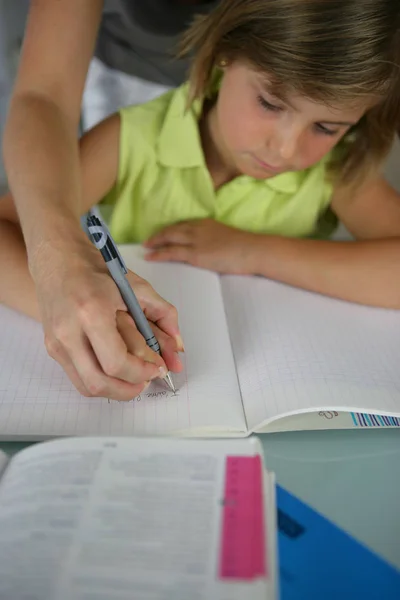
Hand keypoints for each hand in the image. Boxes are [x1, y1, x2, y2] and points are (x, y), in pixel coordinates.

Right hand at [31, 236, 183, 400]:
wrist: (59, 260)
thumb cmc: (98, 270)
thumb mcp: (137, 286)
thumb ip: (163, 315)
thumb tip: (178, 348)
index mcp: (91, 311)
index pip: (116, 362)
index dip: (141, 373)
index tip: (157, 369)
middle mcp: (69, 330)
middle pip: (100, 382)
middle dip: (130, 389)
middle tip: (147, 381)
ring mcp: (57, 342)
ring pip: (87, 387)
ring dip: (115, 391)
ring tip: (134, 380)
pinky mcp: (52, 347)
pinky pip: (77, 378)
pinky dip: (101, 382)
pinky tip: (117, 373)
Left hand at [144, 219, 257, 273]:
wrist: (253, 250)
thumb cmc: (246, 249)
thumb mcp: (227, 239)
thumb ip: (216, 241)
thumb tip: (212, 249)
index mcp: (207, 223)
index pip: (184, 224)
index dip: (171, 229)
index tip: (163, 233)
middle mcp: (198, 228)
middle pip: (172, 229)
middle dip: (159, 234)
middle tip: (148, 240)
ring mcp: (196, 240)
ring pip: (169, 238)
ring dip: (155, 242)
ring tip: (146, 247)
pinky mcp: (195, 254)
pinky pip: (171, 252)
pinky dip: (159, 253)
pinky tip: (150, 256)